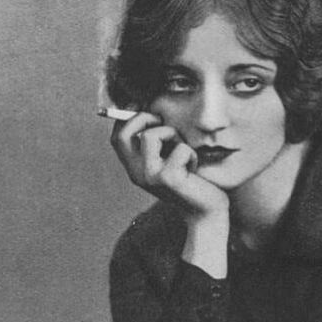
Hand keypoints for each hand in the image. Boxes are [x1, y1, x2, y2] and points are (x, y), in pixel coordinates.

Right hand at [110, 112, 228, 218]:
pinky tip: (194, 169)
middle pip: (124, 134)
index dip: (127, 117)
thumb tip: (152, 109)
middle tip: (162, 123)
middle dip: (144, 118)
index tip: (145, 109)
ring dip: (172, 135)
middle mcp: (136, 174)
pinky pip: (180, 149)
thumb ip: (158, 143)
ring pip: (151, 136)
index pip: (117, 137)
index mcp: (134, 168)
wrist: (205, 212)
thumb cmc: (190, 181)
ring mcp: (150, 177)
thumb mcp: (169, 160)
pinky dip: (191, 154)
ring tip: (183, 150)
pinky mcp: (168, 179)